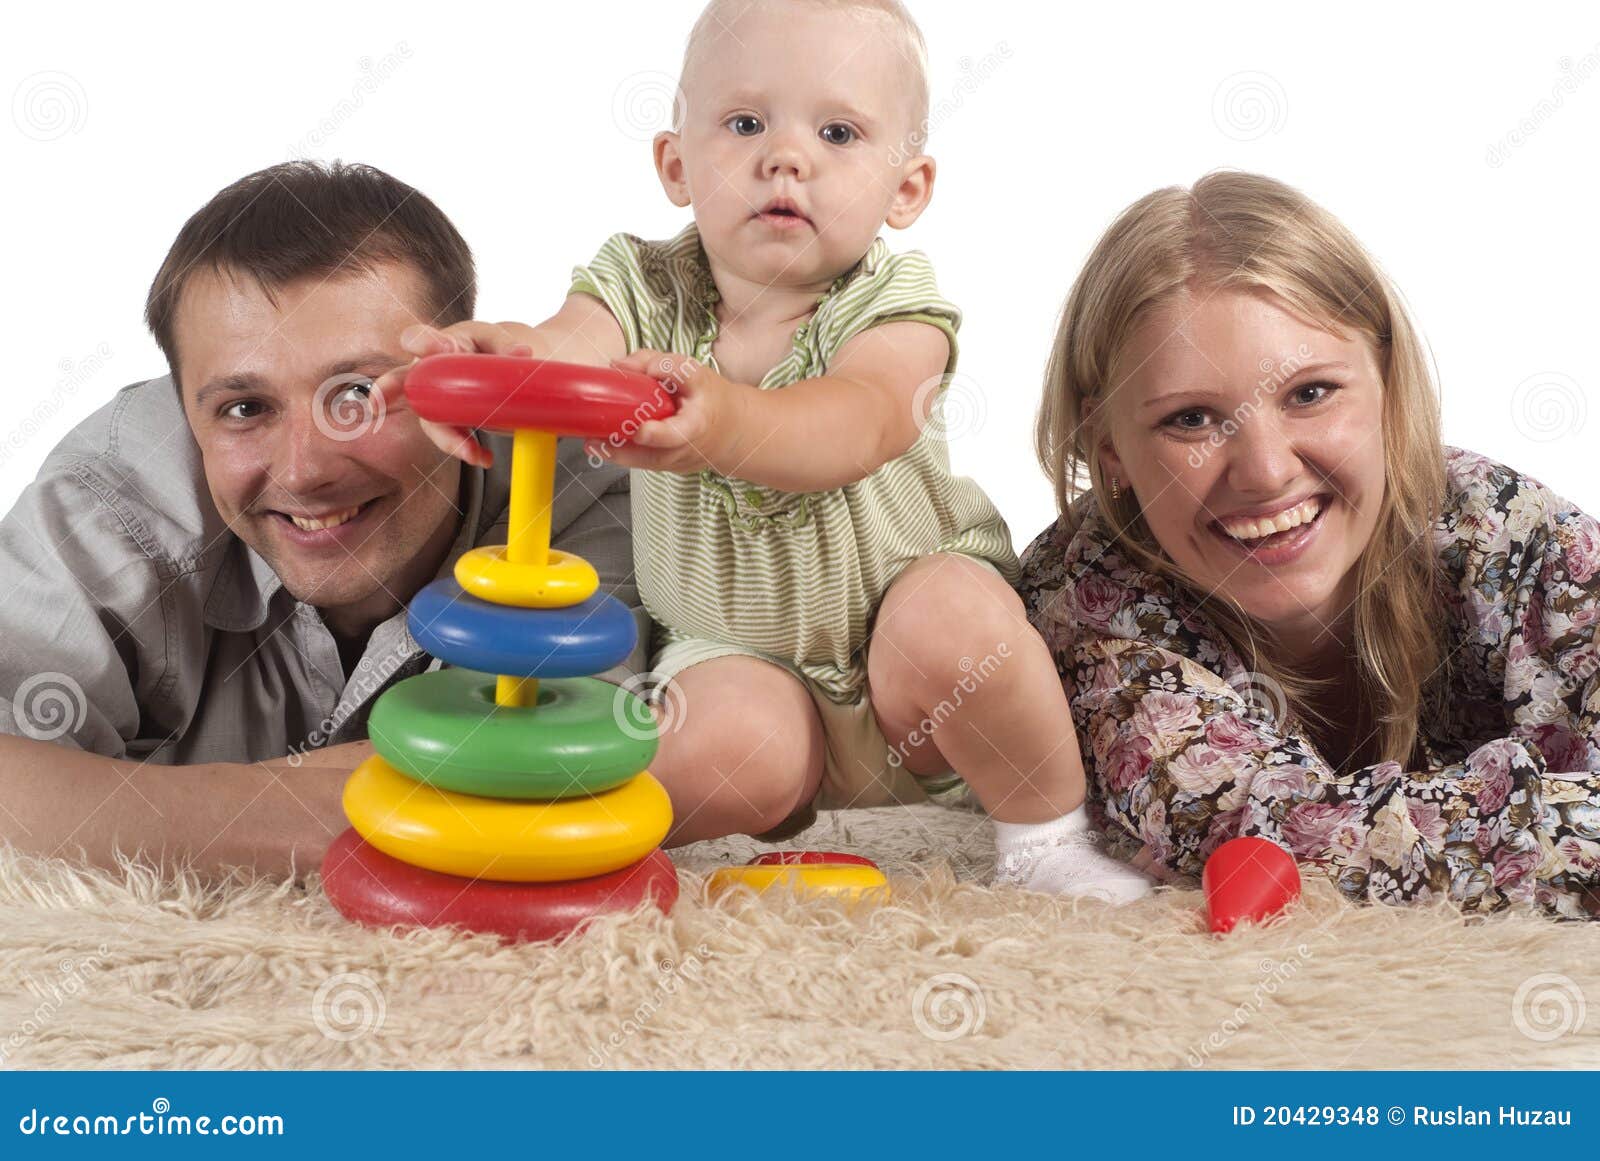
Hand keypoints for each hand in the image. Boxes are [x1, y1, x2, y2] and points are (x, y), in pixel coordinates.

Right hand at [373, 320, 542, 469]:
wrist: (503, 369)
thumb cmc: (491, 348)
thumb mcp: (498, 340)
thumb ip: (506, 343)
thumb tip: (523, 354)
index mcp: (439, 344)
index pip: (419, 338)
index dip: (425, 343)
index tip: (441, 348)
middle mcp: (427, 373)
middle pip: (400, 381)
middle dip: (387, 390)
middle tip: (378, 402)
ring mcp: (433, 400)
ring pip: (430, 422)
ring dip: (449, 440)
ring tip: (474, 453)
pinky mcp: (446, 422)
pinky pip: (450, 438)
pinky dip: (468, 449)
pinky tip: (485, 458)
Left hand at [589, 348, 750, 474]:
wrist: (730, 430)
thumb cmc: (710, 397)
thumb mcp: (693, 372)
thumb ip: (659, 364)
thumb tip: (619, 366)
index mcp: (697, 424)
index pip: (678, 433)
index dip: (658, 434)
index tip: (640, 430)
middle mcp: (687, 450)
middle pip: (654, 456)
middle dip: (624, 450)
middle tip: (595, 440)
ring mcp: (676, 463)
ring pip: (644, 464)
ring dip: (616, 455)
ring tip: (592, 442)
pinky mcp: (667, 468)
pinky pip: (643, 463)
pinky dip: (623, 455)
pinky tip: (602, 444)